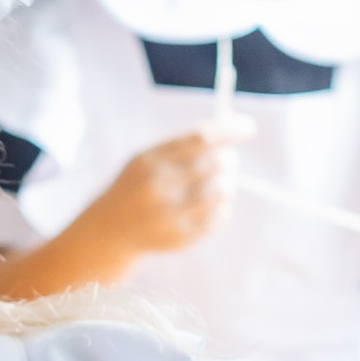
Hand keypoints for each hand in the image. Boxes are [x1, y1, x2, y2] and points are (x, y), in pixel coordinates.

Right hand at [96, 123, 248, 256]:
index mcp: (150, 160)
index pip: (201, 137)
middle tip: (227, 161)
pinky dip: (222, 208)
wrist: (110, 229)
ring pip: (223, 191)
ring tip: (217, 186)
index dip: (230, 129)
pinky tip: (209, 207)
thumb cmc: (139, 185)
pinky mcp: (180, 237)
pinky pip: (221, 216)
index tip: (249, 127)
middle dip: (228, 160)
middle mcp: (158, 186)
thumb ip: (185, 143)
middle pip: (217, 163)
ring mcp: (169, 214)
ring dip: (226, 185)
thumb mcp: (149, 158)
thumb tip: (230, 124)